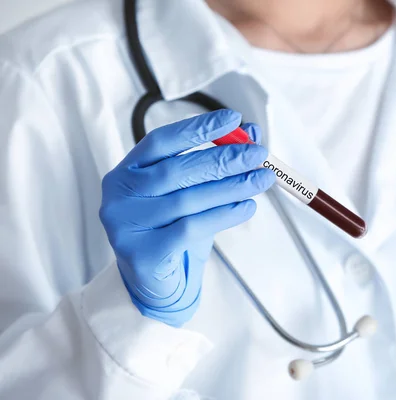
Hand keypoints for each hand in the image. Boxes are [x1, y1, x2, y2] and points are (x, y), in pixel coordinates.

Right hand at [99, 109, 273, 326]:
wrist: (154, 282)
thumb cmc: (172, 229)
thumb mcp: (192, 193)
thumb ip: (215, 163)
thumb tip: (252, 134)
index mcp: (127, 172)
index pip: (161, 141)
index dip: (198, 128)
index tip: (234, 119)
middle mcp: (119, 195)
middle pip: (176, 170)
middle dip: (223, 159)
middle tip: (258, 154)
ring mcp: (126, 225)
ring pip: (187, 200)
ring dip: (231, 187)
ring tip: (261, 180)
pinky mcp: (142, 254)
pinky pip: (191, 228)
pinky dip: (224, 215)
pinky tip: (247, 207)